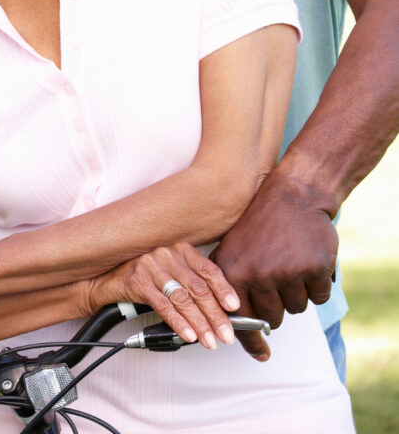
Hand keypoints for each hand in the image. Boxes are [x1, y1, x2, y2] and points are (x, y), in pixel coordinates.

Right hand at [85, 243, 239, 350]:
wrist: (105, 280)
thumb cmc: (143, 278)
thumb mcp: (170, 274)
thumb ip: (191, 283)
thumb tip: (220, 309)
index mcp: (180, 249)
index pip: (208, 269)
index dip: (224, 289)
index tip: (235, 307)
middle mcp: (168, 253)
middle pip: (198, 287)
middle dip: (216, 315)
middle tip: (227, 335)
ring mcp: (152, 265)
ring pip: (183, 299)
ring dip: (200, 324)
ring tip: (210, 341)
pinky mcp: (138, 281)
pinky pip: (164, 306)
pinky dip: (179, 323)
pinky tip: (189, 335)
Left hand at [211, 171, 337, 360]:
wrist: (293, 193)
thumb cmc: (261, 223)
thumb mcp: (232, 247)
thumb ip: (228, 285)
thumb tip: (231, 328)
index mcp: (232, 271)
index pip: (239, 320)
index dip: (252, 341)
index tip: (262, 354)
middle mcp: (256, 275)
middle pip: (272, 318)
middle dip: (278, 304)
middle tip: (280, 278)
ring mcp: (285, 272)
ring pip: (296, 308)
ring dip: (298, 291)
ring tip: (291, 261)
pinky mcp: (312, 269)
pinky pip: (318, 297)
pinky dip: (318, 284)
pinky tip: (309, 260)